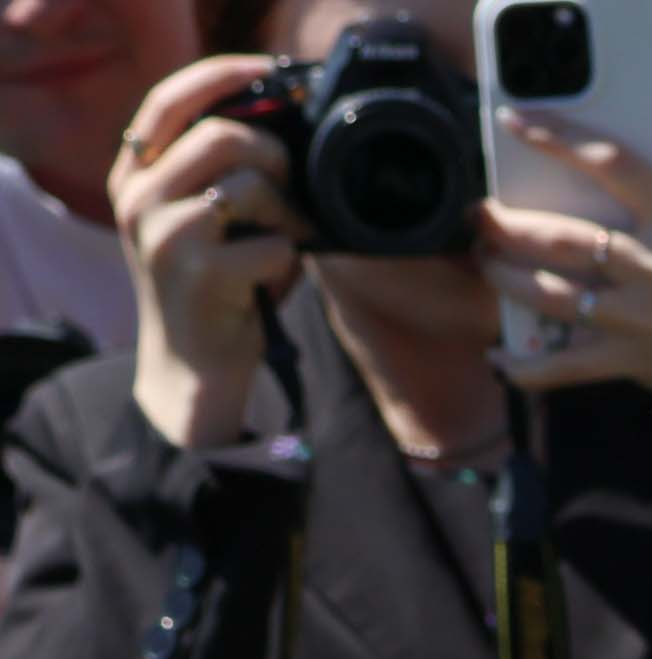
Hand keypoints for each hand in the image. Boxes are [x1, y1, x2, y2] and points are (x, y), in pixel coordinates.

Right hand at [112, 56, 303, 446]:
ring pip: (250, 186)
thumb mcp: (203, 218)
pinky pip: (275, 243)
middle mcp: (139, 197)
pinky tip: (271, 281)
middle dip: (275, 157)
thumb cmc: (216, 286)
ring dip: (286, 214)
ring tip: (280, 241)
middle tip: (289, 189)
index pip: (170, 99)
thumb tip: (286, 131)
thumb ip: (224, 173)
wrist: (192, 366)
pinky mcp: (200, 273)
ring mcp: (165, 233)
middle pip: (224, 135)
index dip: (221, 77)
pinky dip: (290, 261)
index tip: (268, 73)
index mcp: (136, 174)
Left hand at [477, 110, 651, 516]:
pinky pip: (565, 366)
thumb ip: (644, 225)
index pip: (610, 163)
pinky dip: (526, 366)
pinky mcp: (638, 362)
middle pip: (561, 236)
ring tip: (488, 266)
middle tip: (483, 217)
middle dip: (505, 225)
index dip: (556, 137)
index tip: (513, 122)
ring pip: (550, 293)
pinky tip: (503, 359)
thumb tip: (565, 210)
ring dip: (504, 280)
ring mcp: (648, 317)